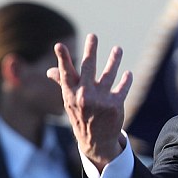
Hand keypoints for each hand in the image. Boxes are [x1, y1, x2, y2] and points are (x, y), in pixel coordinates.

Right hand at [47, 33, 132, 172]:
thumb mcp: (70, 101)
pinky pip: (122, 88)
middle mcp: (84, 96)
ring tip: (118, 49)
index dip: (62, 59)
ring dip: (114, 60)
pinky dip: (126, 80)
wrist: (95, 141)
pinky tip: (128, 74)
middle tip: (92, 36)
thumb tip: (50, 71)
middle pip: (88, 68)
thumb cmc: (82, 116)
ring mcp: (100, 101)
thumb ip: (63, 83)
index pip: (65, 73)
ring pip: (108, 74)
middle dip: (90, 51)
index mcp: (71, 94)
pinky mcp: (114, 105)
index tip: (59, 45)